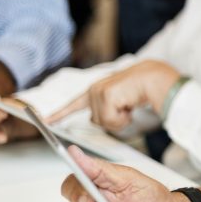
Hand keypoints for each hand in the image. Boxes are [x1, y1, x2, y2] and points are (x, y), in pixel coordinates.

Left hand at [48, 60, 181, 130]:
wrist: (154, 78)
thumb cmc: (142, 88)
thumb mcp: (119, 99)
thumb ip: (106, 108)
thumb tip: (95, 119)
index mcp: (96, 89)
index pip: (74, 104)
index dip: (60, 113)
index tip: (46, 120)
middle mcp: (93, 90)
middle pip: (96, 122)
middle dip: (114, 120)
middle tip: (127, 108)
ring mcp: (98, 92)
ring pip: (103, 122)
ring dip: (120, 119)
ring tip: (129, 104)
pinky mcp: (105, 95)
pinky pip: (111, 120)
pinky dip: (123, 118)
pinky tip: (130, 105)